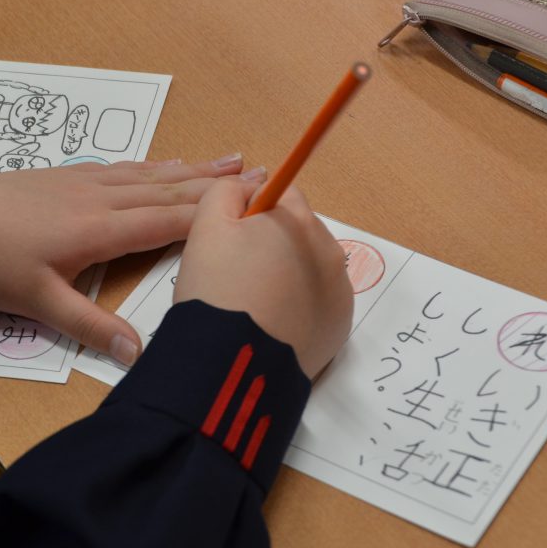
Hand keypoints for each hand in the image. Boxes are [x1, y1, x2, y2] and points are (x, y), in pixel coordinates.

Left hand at [0, 155, 245, 364]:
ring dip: (193, 169)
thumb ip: (89, 325)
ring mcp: (84, 181)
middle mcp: (101, 197)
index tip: (259, 201)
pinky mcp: (68, 176)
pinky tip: (165, 163)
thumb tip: (139, 352)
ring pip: (151, 174)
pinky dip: (155, 165)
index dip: (215, 213)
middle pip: (170, 190)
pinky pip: (125, 167)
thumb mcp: (36, 302)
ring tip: (232, 160)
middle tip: (264, 173)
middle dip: (217, 184)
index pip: (170, 220)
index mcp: (100, 229)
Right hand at [173, 178, 352, 377]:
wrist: (234, 360)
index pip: (278, 193)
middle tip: (235, 275)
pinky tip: (271, 323)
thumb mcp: (206, 225)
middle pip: (297, 231)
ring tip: (252, 304)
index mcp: (298, 220)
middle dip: (270, 244)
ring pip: (308, 267)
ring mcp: (339, 290)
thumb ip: (226, 190)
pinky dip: (298, 306)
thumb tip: (247, 186)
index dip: (249, 212)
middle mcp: (329, 249)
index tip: (229, 240)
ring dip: (286, 275)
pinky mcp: (340, 326)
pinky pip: (317, 303)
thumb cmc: (217, 289)